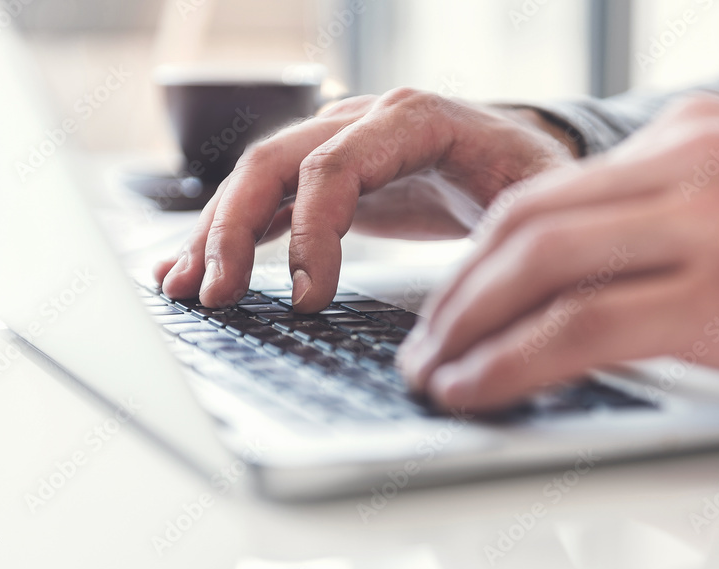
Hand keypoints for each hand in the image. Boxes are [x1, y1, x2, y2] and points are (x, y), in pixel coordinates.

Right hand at [153, 89, 577, 310]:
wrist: (521, 152)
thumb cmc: (530, 171)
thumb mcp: (535, 195)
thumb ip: (505, 228)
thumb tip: (476, 296)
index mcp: (413, 118)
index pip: (334, 164)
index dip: (313, 233)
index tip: (310, 299)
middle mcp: (364, 121)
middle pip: (275, 162)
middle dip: (235, 230)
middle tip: (216, 296)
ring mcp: (340, 143)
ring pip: (259, 180)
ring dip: (217, 233)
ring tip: (183, 286)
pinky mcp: (332, 177)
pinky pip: (271, 200)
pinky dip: (234, 234)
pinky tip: (200, 266)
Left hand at [400, 93, 718, 419]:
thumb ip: (682, 216)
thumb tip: (599, 271)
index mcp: (699, 137)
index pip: (550, 190)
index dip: (482, 255)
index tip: (453, 304)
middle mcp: (697, 162)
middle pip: (526, 220)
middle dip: (458, 292)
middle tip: (425, 344)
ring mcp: (714, 222)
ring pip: (541, 264)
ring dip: (470, 326)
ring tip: (435, 375)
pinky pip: (586, 325)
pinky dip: (516, 361)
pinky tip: (481, 389)